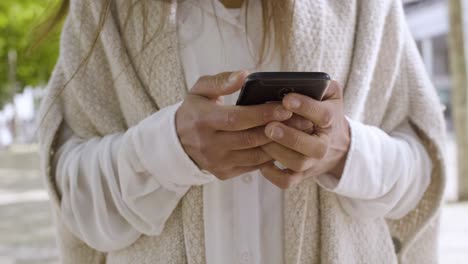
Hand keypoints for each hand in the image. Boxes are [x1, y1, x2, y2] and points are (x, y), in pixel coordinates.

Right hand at [176, 71, 292, 179]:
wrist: (178, 141)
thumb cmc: (195, 110)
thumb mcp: (200, 90)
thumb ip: (221, 81)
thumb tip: (245, 75)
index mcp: (203, 120)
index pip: (237, 118)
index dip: (262, 114)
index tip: (285, 108)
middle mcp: (209, 144)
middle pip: (249, 139)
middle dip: (278, 129)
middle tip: (302, 120)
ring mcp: (217, 161)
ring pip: (255, 156)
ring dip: (279, 145)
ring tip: (298, 133)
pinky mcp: (223, 173)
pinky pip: (253, 166)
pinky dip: (270, 156)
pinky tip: (284, 145)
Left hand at [260, 81, 350, 188]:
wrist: (337, 145)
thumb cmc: (326, 112)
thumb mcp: (330, 94)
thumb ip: (320, 83)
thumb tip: (302, 79)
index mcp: (331, 121)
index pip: (323, 115)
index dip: (306, 107)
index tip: (287, 99)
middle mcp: (324, 144)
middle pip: (312, 147)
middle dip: (290, 137)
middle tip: (269, 127)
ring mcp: (313, 162)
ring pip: (298, 163)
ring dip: (278, 153)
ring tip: (262, 139)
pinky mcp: (302, 174)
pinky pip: (288, 181)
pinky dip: (274, 175)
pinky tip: (262, 162)